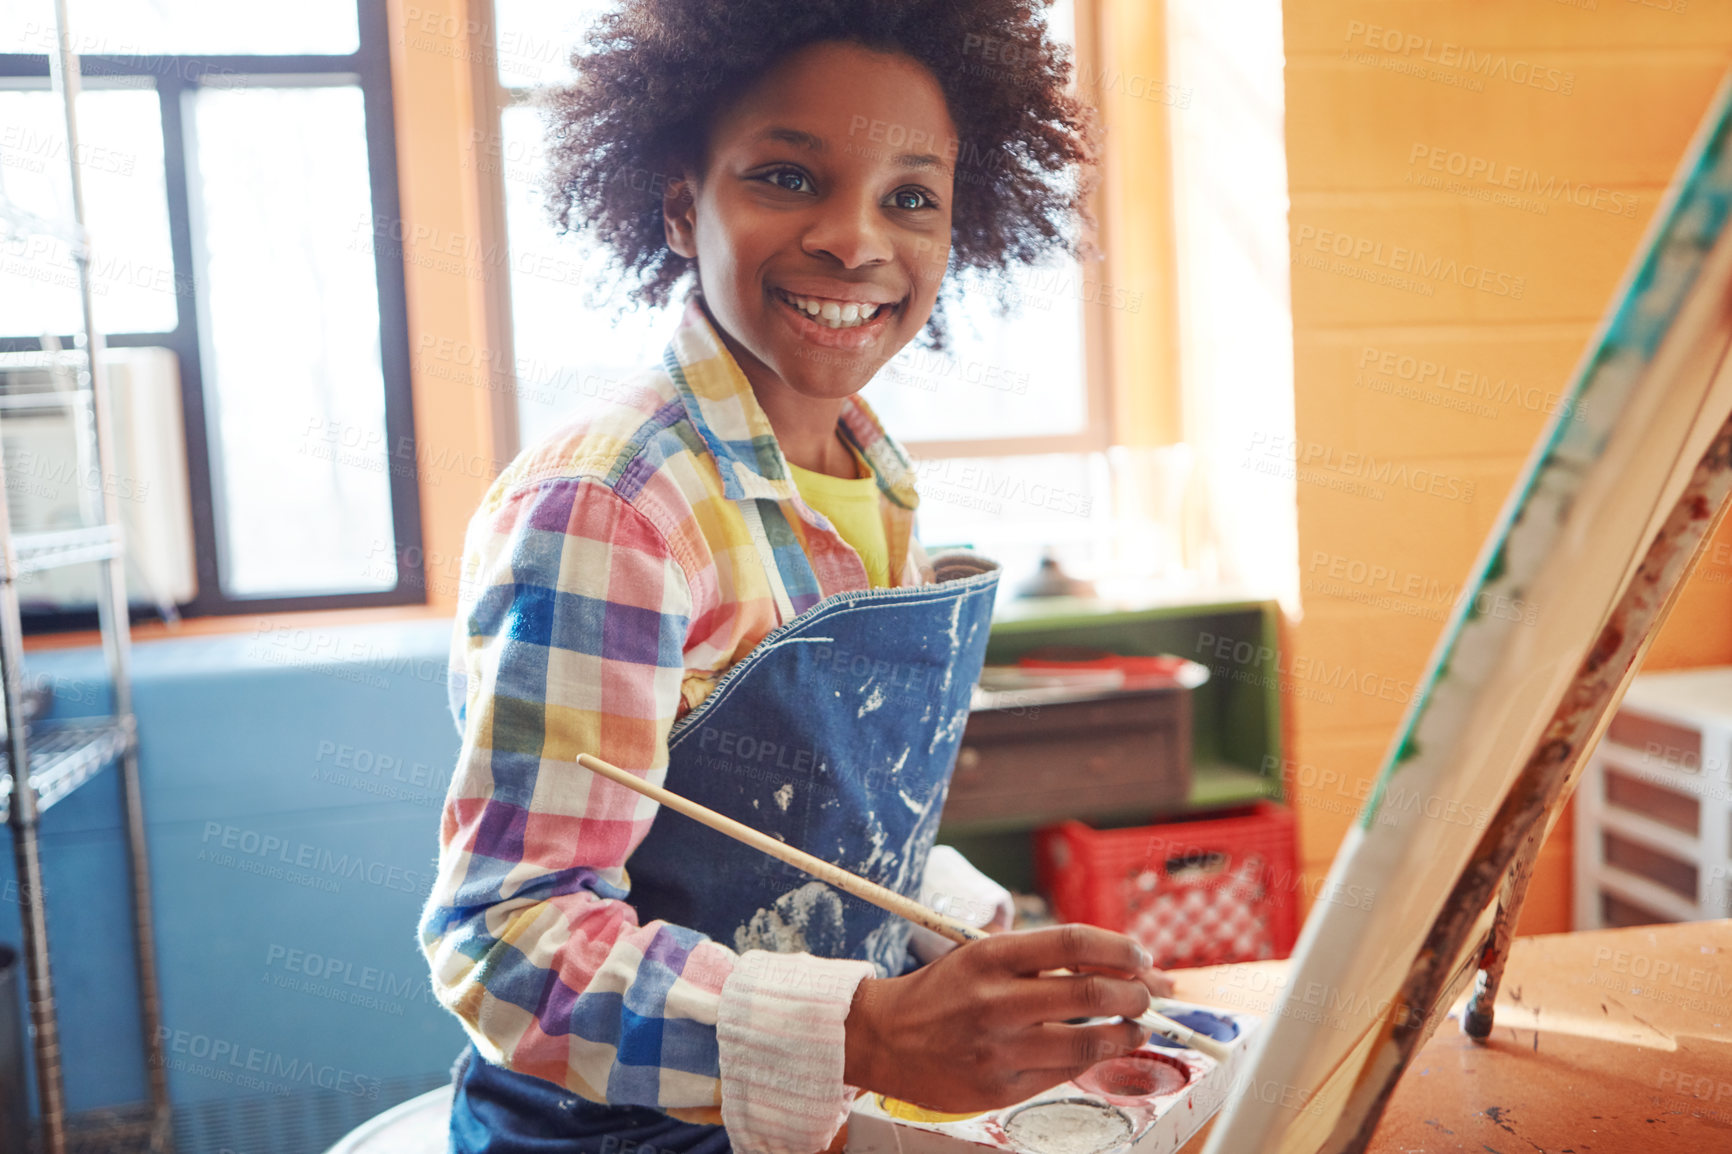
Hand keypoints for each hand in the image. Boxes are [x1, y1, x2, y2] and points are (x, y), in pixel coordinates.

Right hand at [842, 924, 1157, 1112]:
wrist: (884, 1038)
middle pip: (1092, 994)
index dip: (1120, 949)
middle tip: (1149, 994)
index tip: (1141, 956)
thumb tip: (1113, 964)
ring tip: (1136, 1026)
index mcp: (991, 956)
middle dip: (1136, 994)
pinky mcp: (1000, 1089)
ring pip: (1087, 1044)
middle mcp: (997, 1000)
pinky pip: (1062, 1074)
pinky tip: (1098, 1050)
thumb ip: (1038, 958)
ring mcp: (999, 1049)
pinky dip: (1090, 1060)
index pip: (1074, 942)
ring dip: (1126, 1034)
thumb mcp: (980, 954)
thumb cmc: (940, 992)